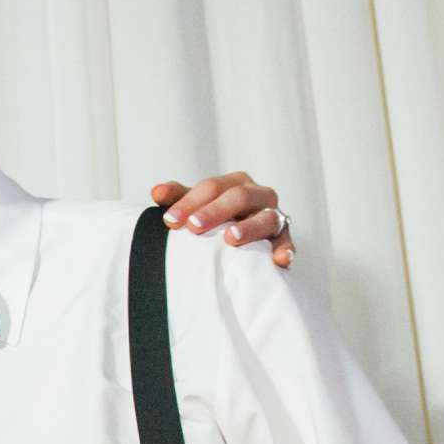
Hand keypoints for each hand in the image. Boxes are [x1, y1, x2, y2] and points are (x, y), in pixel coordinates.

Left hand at [150, 172, 294, 267]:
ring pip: (264, 217)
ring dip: (249, 227)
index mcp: (235, 183)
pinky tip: (280, 260)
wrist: (249, 237)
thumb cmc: (219, 218)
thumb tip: (156, 192)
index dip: (190, 202)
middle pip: (238, 197)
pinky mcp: (283, 238)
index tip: (170, 220)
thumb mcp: (198, 206)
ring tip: (231, 238)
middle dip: (215, 211)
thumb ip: (179, 197)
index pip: (212, 188)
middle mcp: (257, 195)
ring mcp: (273, 215)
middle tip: (194, 226)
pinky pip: (286, 242)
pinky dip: (285, 249)